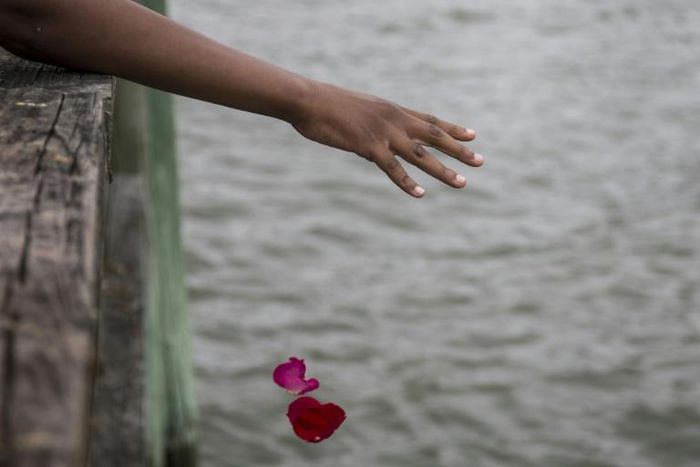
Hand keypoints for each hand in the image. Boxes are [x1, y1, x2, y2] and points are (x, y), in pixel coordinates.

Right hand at [291, 82, 483, 197]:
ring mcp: (384, 133)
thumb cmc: (327, 105)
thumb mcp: (358, 113)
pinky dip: (407, 182)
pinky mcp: (369, 146)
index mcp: (393, 110)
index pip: (430, 120)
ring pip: (422, 154)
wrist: (308, 100)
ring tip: (462, 183)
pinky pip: (393, 168)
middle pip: (435, 136)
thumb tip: (376, 148)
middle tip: (480, 162)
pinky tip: (420, 194)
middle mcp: (395, 119)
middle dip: (460, 150)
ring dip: (443, 170)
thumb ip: (373, 129)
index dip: (453, 129)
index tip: (473, 135)